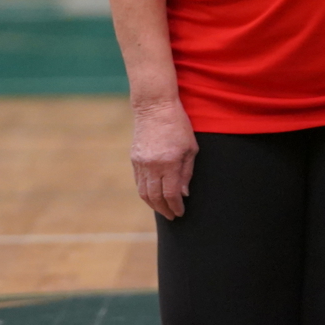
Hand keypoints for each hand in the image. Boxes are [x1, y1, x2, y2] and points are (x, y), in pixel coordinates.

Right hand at [130, 100, 197, 219]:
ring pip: (144, 192)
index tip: (180, 213)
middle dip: (164, 210)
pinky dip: (145, 193)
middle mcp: (153, 165)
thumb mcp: (191, 147)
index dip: (175, 206)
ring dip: (153, 205)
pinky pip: (138, 182)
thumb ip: (187, 172)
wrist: (155, 107)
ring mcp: (141, 163)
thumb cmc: (178, 125)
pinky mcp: (134, 159)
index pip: (171, 194)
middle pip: (155, 197)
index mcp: (169, 162)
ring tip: (162, 210)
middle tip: (172, 216)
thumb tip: (184, 193)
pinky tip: (152, 196)